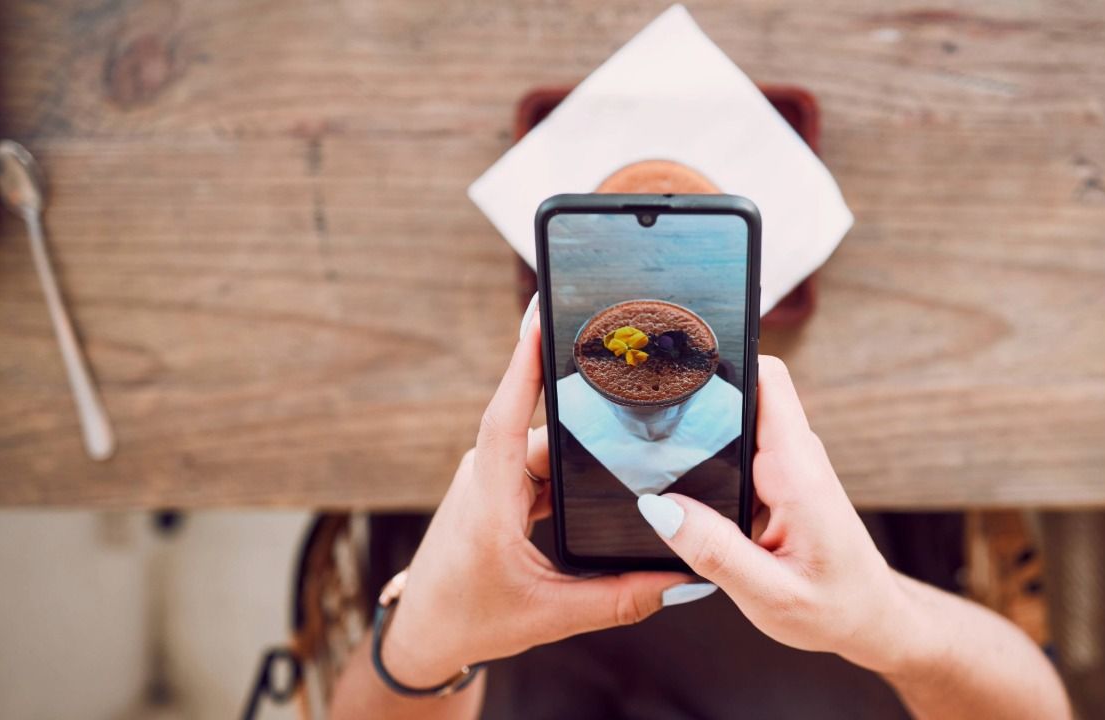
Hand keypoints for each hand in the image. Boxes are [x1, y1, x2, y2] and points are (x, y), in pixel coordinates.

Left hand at [381, 312, 696, 686]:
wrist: (423, 633)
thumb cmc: (469, 620)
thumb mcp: (552, 615)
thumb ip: (620, 599)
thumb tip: (681, 580)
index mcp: (489, 500)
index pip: (504, 416)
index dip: (524, 364)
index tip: (540, 316)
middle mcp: (487, 476)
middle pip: (543, 423)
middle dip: (586, 396)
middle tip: (632, 358)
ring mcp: (491, 478)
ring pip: (546, 441)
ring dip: (584, 432)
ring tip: (636, 409)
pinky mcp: (499, 486)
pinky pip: (540, 458)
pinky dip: (573, 458)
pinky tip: (609, 457)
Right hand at [635, 356, 932, 673]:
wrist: (871, 620)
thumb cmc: (833, 609)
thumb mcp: (769, 595)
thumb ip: (714, 551)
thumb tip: (658, 506)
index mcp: (797, 472)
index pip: (766, 378)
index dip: (723, 360)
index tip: (673, 369)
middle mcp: (795, 457)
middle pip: (743, 389)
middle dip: (695, 394)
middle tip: (642, 417)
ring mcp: (788, 464)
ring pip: (738, 417)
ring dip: (699, 426)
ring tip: (649, 447)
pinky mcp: (780, 478)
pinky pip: (740, 445)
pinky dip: (709, 453)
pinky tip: (680, 479)